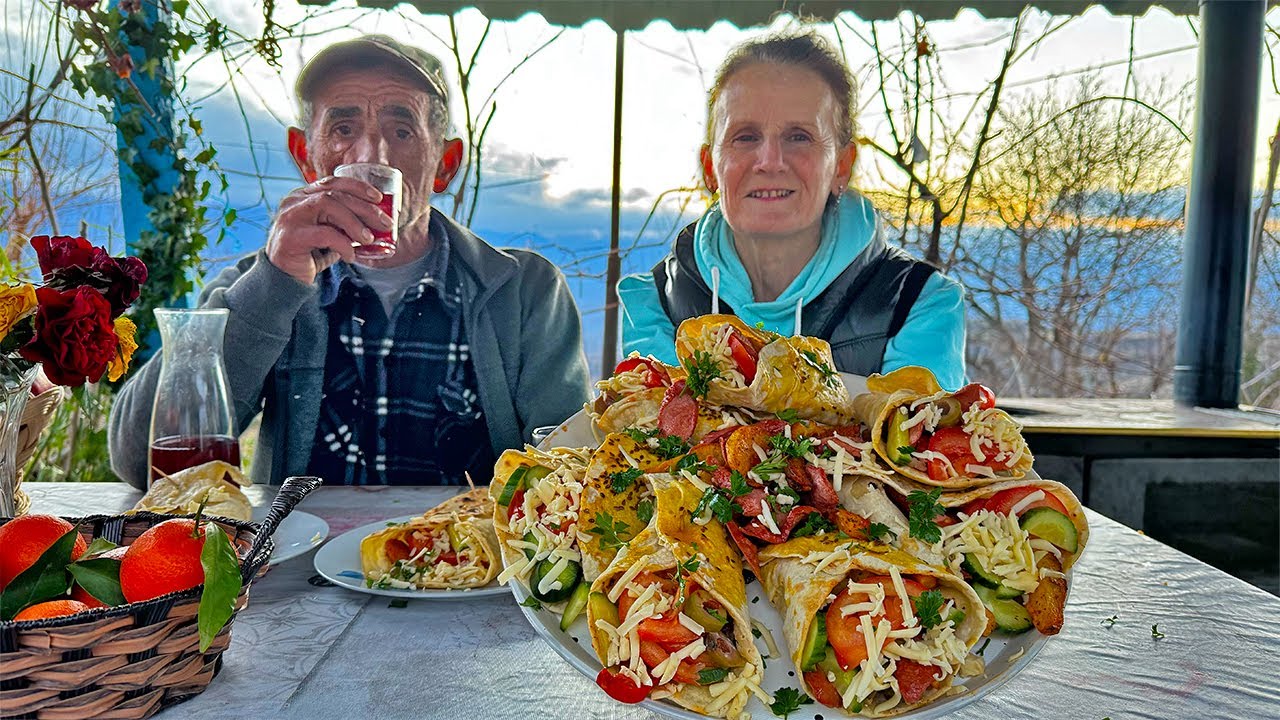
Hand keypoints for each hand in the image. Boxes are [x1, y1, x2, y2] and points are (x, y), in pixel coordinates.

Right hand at [265, 176, 394, 283]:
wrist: (284, 279)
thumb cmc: (310, 254)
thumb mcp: (331, 234)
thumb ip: (346, 224)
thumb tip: (378, 222)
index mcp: (303, 196)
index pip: (332, 182)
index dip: (358, 187)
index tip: (378, 198)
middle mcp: (294, 201)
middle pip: (334, 193)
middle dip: (364, 207)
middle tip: (384, 223)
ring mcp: (289, 217)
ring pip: (327, 206)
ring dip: (354, 222)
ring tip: (368, 239)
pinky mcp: (290, 237)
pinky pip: (324, 234)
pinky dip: (343, 244)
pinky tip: (350, 255)